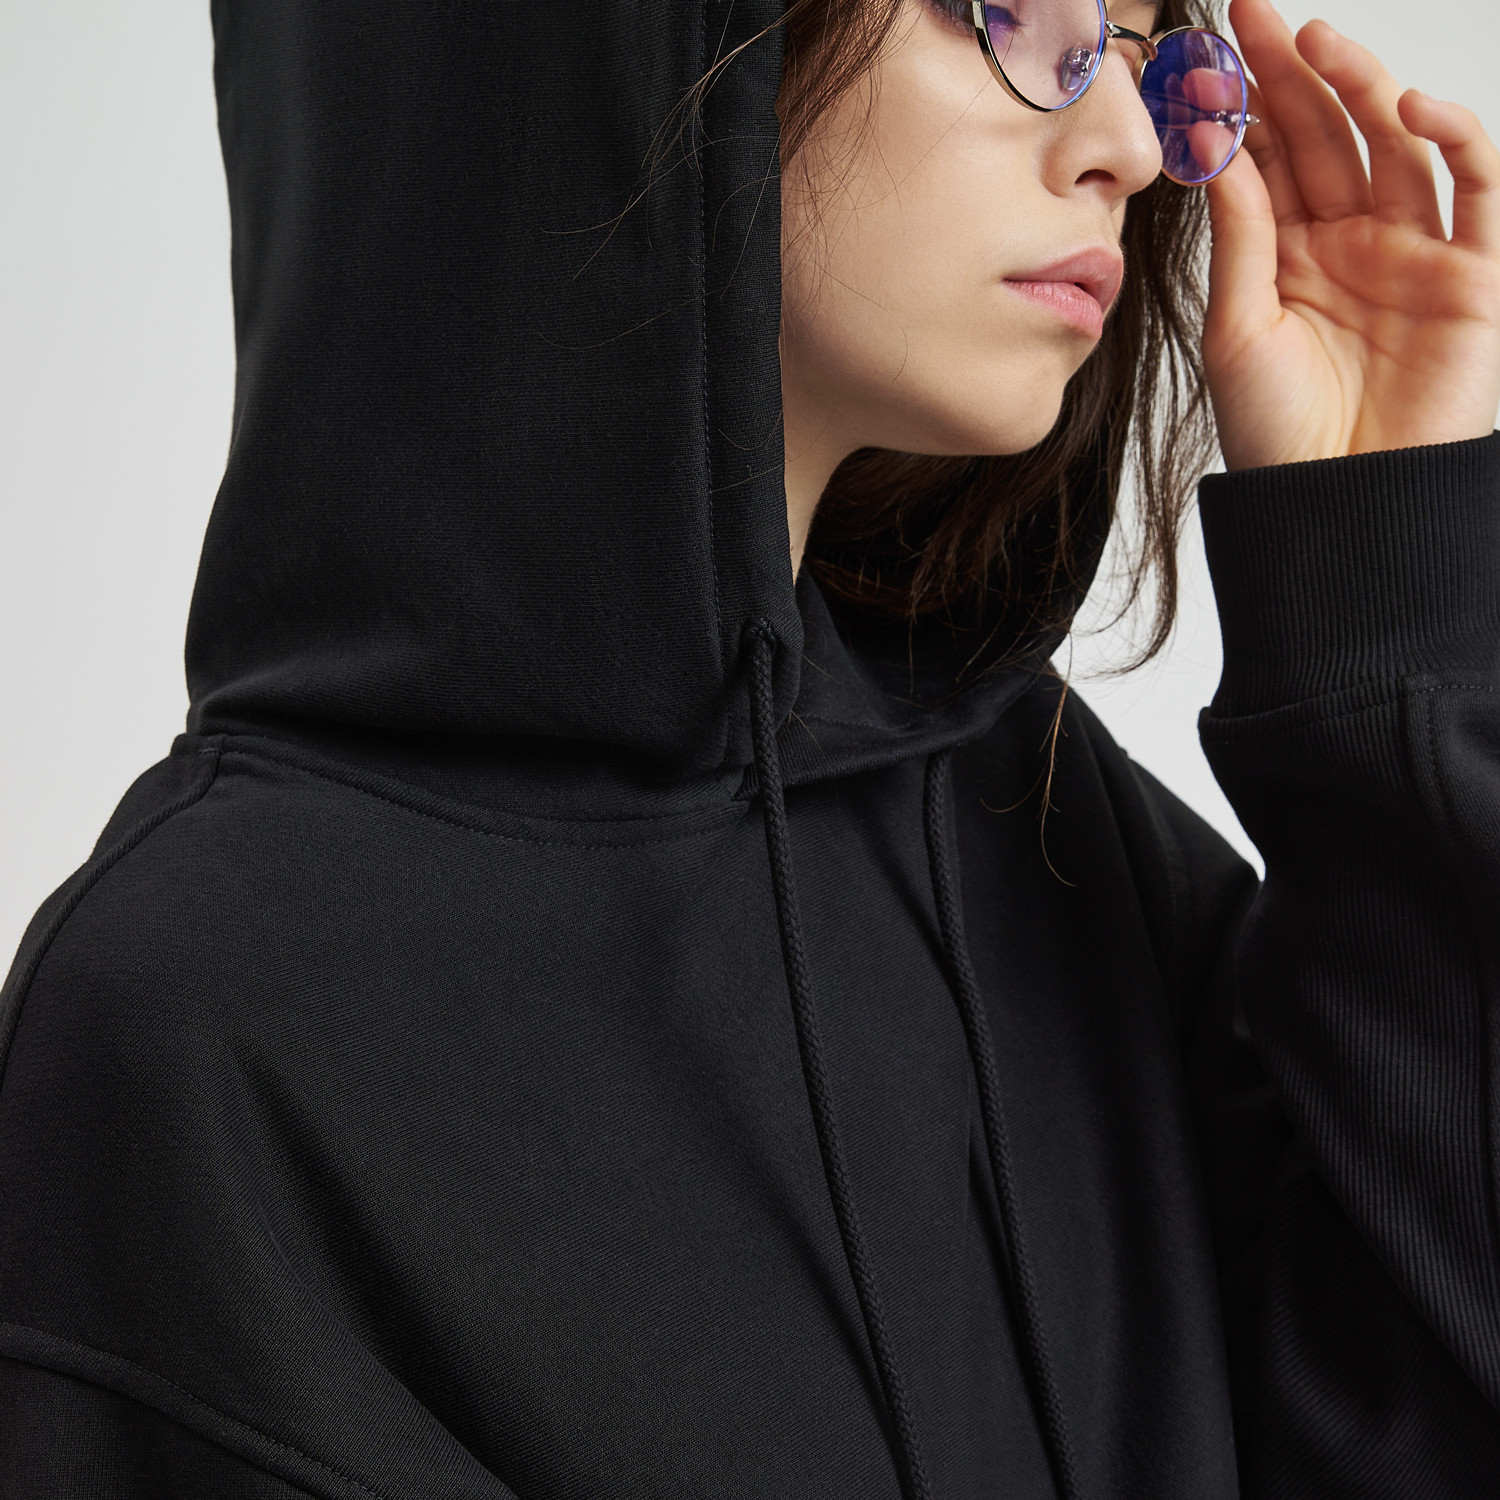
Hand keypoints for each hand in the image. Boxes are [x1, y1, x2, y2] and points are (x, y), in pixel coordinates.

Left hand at [1200, 0, 1499, 470]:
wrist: (1335, 501)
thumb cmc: (1277, 434)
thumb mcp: (1237, 329)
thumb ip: (1239, 239)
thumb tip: (1217, 150)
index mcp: (1291, 258)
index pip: (1271, 164)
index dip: (1246, 109)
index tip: (1208, 59)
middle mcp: (1352, 244)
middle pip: (1327, 138)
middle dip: (1294, 75)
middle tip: (1254, 17)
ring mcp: (1414, 252)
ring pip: (1393, 147)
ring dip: (1361, 88)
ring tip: (1316, 41)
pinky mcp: (1472, 273)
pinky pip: (1474, 187)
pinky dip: (1452, 138)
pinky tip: (1406, 106)